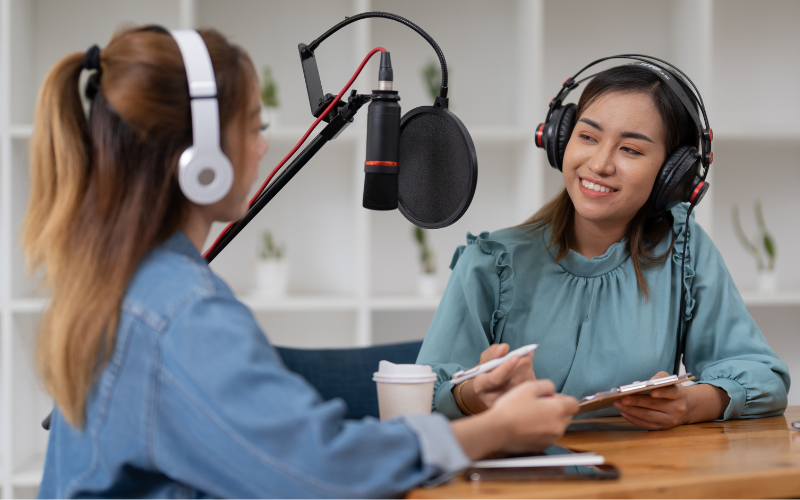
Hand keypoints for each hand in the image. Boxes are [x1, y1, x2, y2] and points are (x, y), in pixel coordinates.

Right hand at [453, 344, 535, 413]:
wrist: (489, 391)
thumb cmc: (487, 372)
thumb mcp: (485, 361)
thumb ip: (493, 353)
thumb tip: (504, 347)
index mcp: (481, 386)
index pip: (494, 379)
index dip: (506, 368)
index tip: (516, 356)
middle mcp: (493, 398)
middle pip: (512, 382)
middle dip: (522, 365)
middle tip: (527, 354)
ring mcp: (507, 405)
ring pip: (524, 385)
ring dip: (528, 369)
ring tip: (526, 360)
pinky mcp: (519, 406)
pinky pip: (530, 390)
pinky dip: (531, 376)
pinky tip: (527, 371)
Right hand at [489, 380, 578, 453]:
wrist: (497, 431)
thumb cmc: (512, 408)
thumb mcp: (528, 387)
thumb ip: (546, 385)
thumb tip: (552, 391)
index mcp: (558, 410)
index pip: (574, 403)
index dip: (563, 398)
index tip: (549, 397)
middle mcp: (559, 427)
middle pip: (567, 415)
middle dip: (557, 409)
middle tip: (538, 404)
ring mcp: (551, 439)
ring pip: (558, 426)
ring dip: (550, 420)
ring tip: (530, 415)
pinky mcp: (542, 447)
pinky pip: (548, 436)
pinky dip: (542, 430)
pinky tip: (526, 426)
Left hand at [613, 371, 729, 429]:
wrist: (685, 407)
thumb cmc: (672, 391)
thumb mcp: (670, 381)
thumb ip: (660, 378)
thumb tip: (644, 383)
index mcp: (680, 394)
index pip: (671, 393)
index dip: (662, 392)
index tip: (652, 391)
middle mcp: (677, 409)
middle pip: (654, 405)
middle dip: (636, 402)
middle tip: (622, 399)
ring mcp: (670, 420)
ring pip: (648, 416)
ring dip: (631, 411)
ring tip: (618, 405)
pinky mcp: (663, 428)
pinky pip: (646, 425)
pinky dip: (634, 419)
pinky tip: (624, 413)